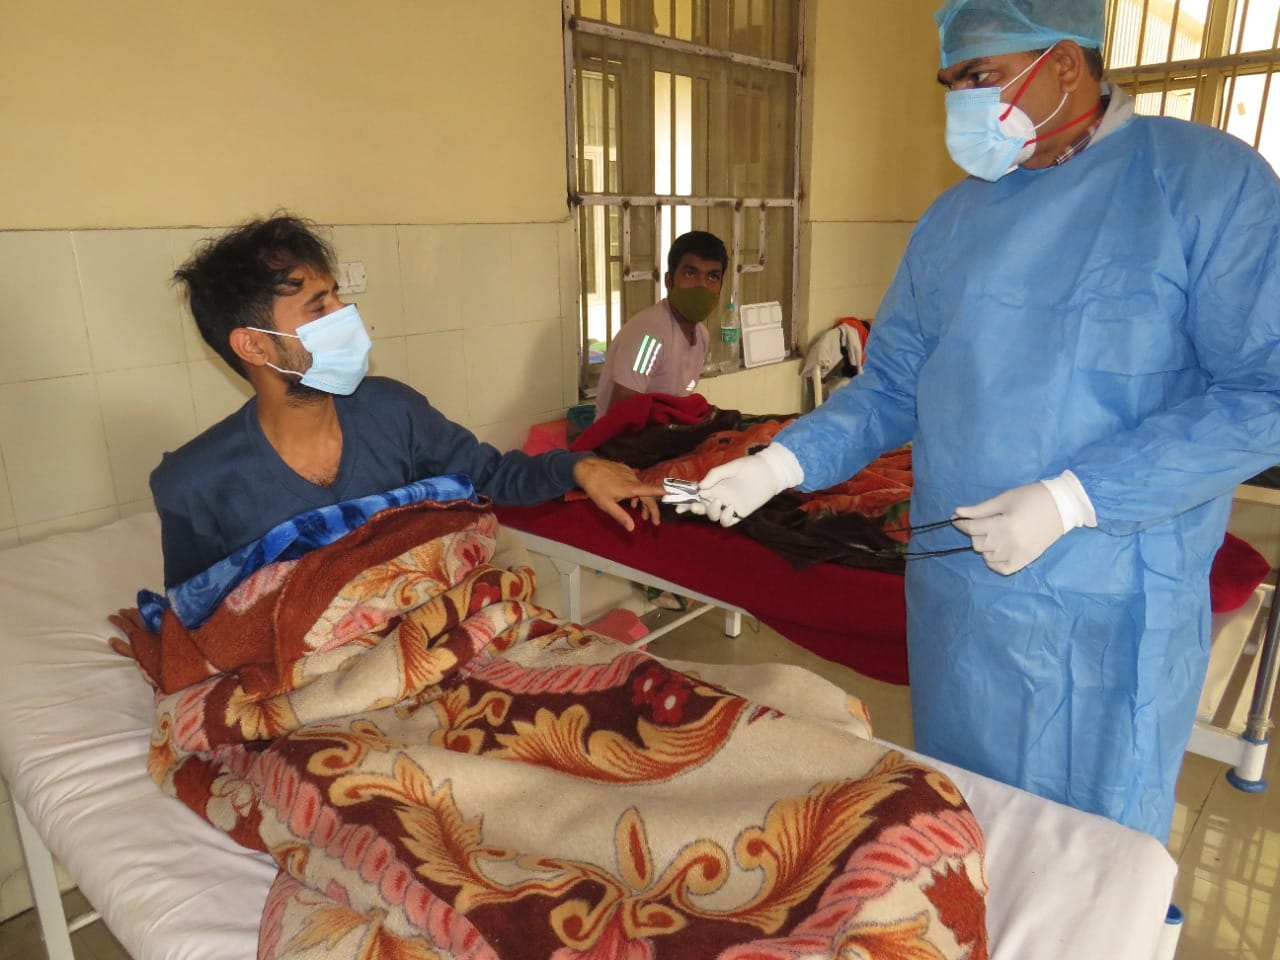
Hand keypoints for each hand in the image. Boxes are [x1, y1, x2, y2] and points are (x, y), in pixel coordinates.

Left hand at [573, 457, 664, 530]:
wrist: (586, 468)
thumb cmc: (595, 488)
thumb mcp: (607, 505)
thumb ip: (621, 516)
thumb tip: (632, 528)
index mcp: (630, 488)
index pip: (650, 490)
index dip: (662, 493)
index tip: (673, 494)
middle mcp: (633, 479)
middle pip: (648, 494)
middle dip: (652, 509)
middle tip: (654, 522)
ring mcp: (629, 473)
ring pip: (641, 489)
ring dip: (643, 502)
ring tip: (641, 514)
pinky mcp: (625, 470)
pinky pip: (635, 483)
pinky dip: (637, 493)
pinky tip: (632, 501)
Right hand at [677, 444, 803, 527]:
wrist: (769, 472)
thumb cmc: (749, 466)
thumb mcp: (730, 467)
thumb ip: (714, 475)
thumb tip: (700, 487)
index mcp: (713, 486)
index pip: (695, 494)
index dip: (684, 499)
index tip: (675, 503)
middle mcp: (718, 497)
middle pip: (700, 507)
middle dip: (693, 508)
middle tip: (694, 505)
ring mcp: (728, 506)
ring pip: (712, 516)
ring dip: (711, 511)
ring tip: (718, 501)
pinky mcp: (740, 513)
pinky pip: (727, 521)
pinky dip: (726, 517)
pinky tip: (731, 507)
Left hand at [952, 481, 1066, 574]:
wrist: (1063, 506)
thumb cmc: (1032, 497)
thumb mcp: (1004, 499)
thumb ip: (980, 509)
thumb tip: (957, 513)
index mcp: (1005, 525)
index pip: (973, 528)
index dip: (961, 523)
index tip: (956, 518)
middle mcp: (1010, 543)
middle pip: (978, 543)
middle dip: (975, 532)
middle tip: (982, 522)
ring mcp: (1019, 554)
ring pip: (987, 556)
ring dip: (985, 546)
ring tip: (993, 533)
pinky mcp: (1026, 560)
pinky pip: (1002, 569)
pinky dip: (994, 562)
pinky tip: (995, 551)